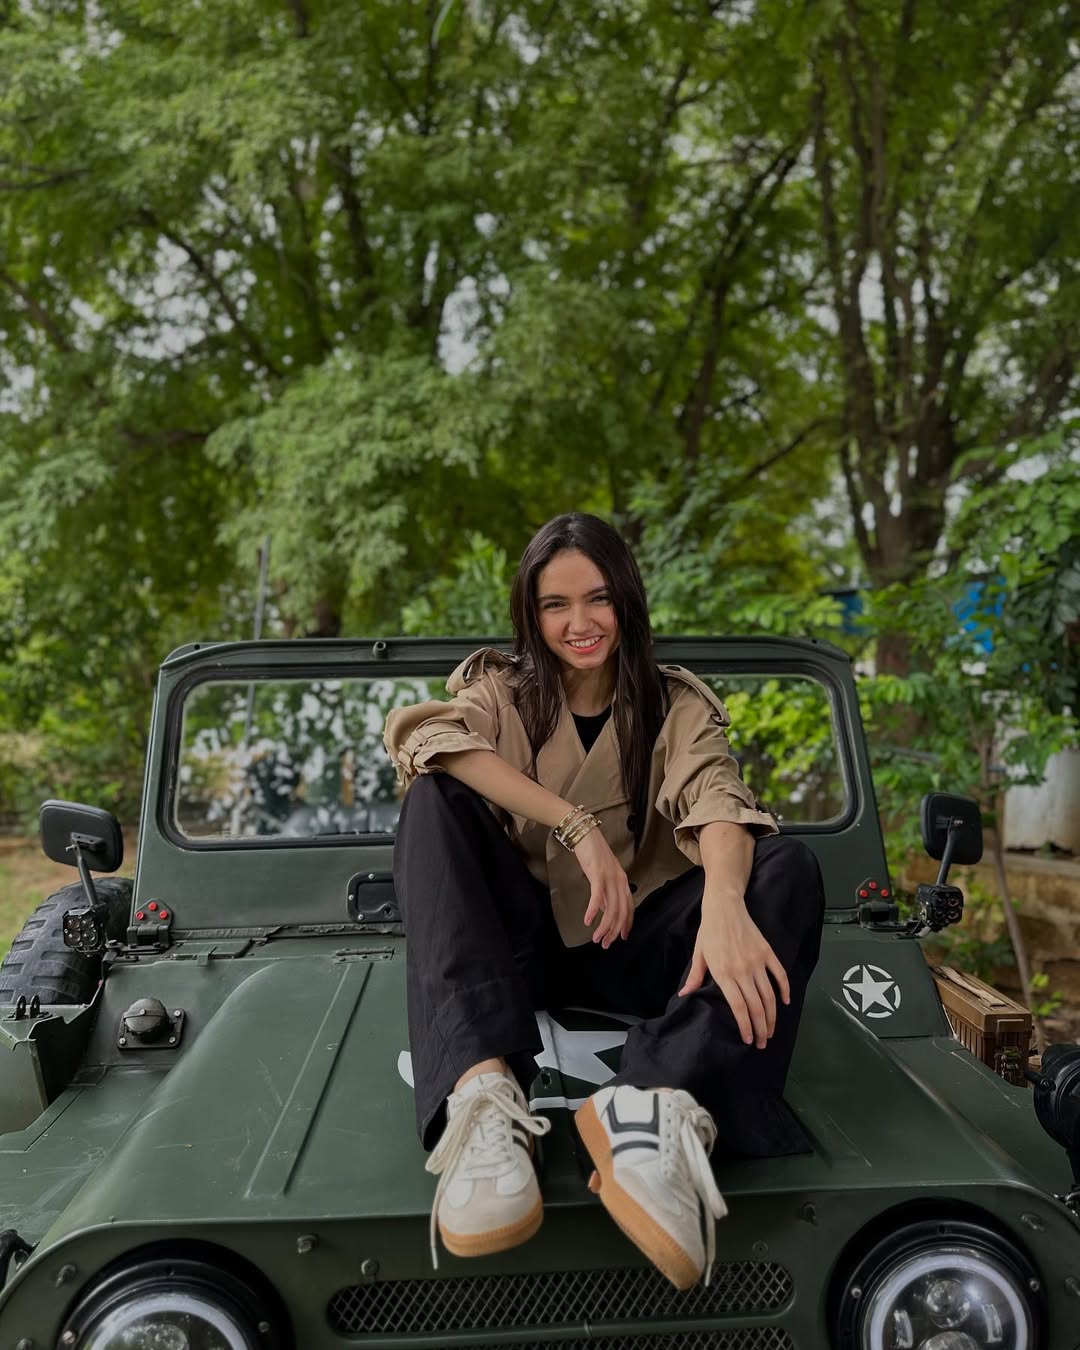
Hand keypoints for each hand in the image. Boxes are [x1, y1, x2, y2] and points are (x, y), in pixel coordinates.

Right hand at [573, 826, 633, 947]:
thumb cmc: (593, 854)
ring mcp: (610, 878)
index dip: (626, 924)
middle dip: (614, 931)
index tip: (621, 937)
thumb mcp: (602, 876)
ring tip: (596, 938)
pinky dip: (593, 911)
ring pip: (611, 909)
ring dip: (604, 927)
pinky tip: (588, 921)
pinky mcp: (598, 874)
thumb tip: (604, 910)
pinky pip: (597, 897)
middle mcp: (620, 881)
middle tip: (605, 944)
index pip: (629, 908)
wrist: (585, 834)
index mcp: (623, 881)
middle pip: (621, 912)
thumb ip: (605, 893)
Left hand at [678, 892, 789, 1047]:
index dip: (746, 1026)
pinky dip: (785, 990)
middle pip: (756, 1006)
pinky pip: (780, 975)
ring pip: (769, 995)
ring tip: (772, 1029)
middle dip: (761, 1028)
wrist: (725, 907)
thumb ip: (694, 977)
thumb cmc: (709, 932)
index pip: (739, 1007)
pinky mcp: (767, 952)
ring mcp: (757, 961)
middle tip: (763, 1042)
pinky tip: (785, 1003)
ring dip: (772, 1016)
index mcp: (724, 973)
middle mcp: (742, 970)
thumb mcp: (699, 955)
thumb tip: (684, 995)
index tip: (749, 1040)